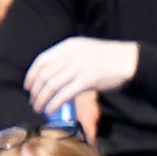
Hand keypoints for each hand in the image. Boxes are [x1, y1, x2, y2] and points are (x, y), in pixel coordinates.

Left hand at [23, 38, 141, 114]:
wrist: (129, 60)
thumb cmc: (106, 58)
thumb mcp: (83, 50)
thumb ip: (67, 59)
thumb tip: (50, 76)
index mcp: (68, 46)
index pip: (42, 60)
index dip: (31, 75)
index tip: (27, 86)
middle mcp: (71, 55)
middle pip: (45, 74)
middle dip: (35, 90)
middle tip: (33, 101)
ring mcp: (79, 67)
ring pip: (52, 85)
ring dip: (42, 99)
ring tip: (39, 108)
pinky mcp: (87, 80)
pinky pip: (64, 94)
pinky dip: (54, 103)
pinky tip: (50, 110)